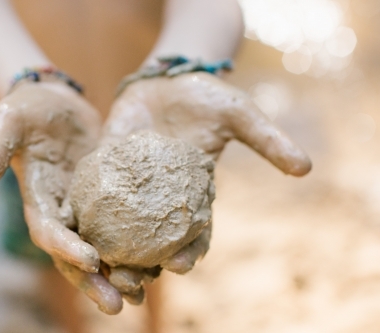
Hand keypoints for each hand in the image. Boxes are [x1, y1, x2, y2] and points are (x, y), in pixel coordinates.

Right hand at [0, 81, 122, 313]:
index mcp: (38, 200)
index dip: (66, 249)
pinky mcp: (108, 197)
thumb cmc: (28, 109)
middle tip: (118, 305)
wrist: (55, 100)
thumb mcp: (6, 123)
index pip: (49, 233)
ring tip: (142, 293)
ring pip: (101, 250)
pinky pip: (122, 228)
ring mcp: (86, 208)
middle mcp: (62, 212)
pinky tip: (159, 260)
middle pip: (76, 256)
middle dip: (94, 282)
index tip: (91, 261)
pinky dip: (136, 247)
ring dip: (118, 275)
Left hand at [101, 72, 311, 295]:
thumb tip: (306, 168)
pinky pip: (95, 193)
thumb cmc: (206, 97)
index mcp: (193, 194)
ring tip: (101, 269)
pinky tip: (74, 228)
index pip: (193, 233)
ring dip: (110, 250)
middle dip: (143, 265)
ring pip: (119, 226)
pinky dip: (86, 212)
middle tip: (131, 283)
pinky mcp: (107, 166)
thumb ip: (267, 141)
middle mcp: (160, 197)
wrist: (169, 77)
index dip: (188, 251)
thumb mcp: (240, 116)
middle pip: (152, 240)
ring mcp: (132, 184)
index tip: (180, 265)